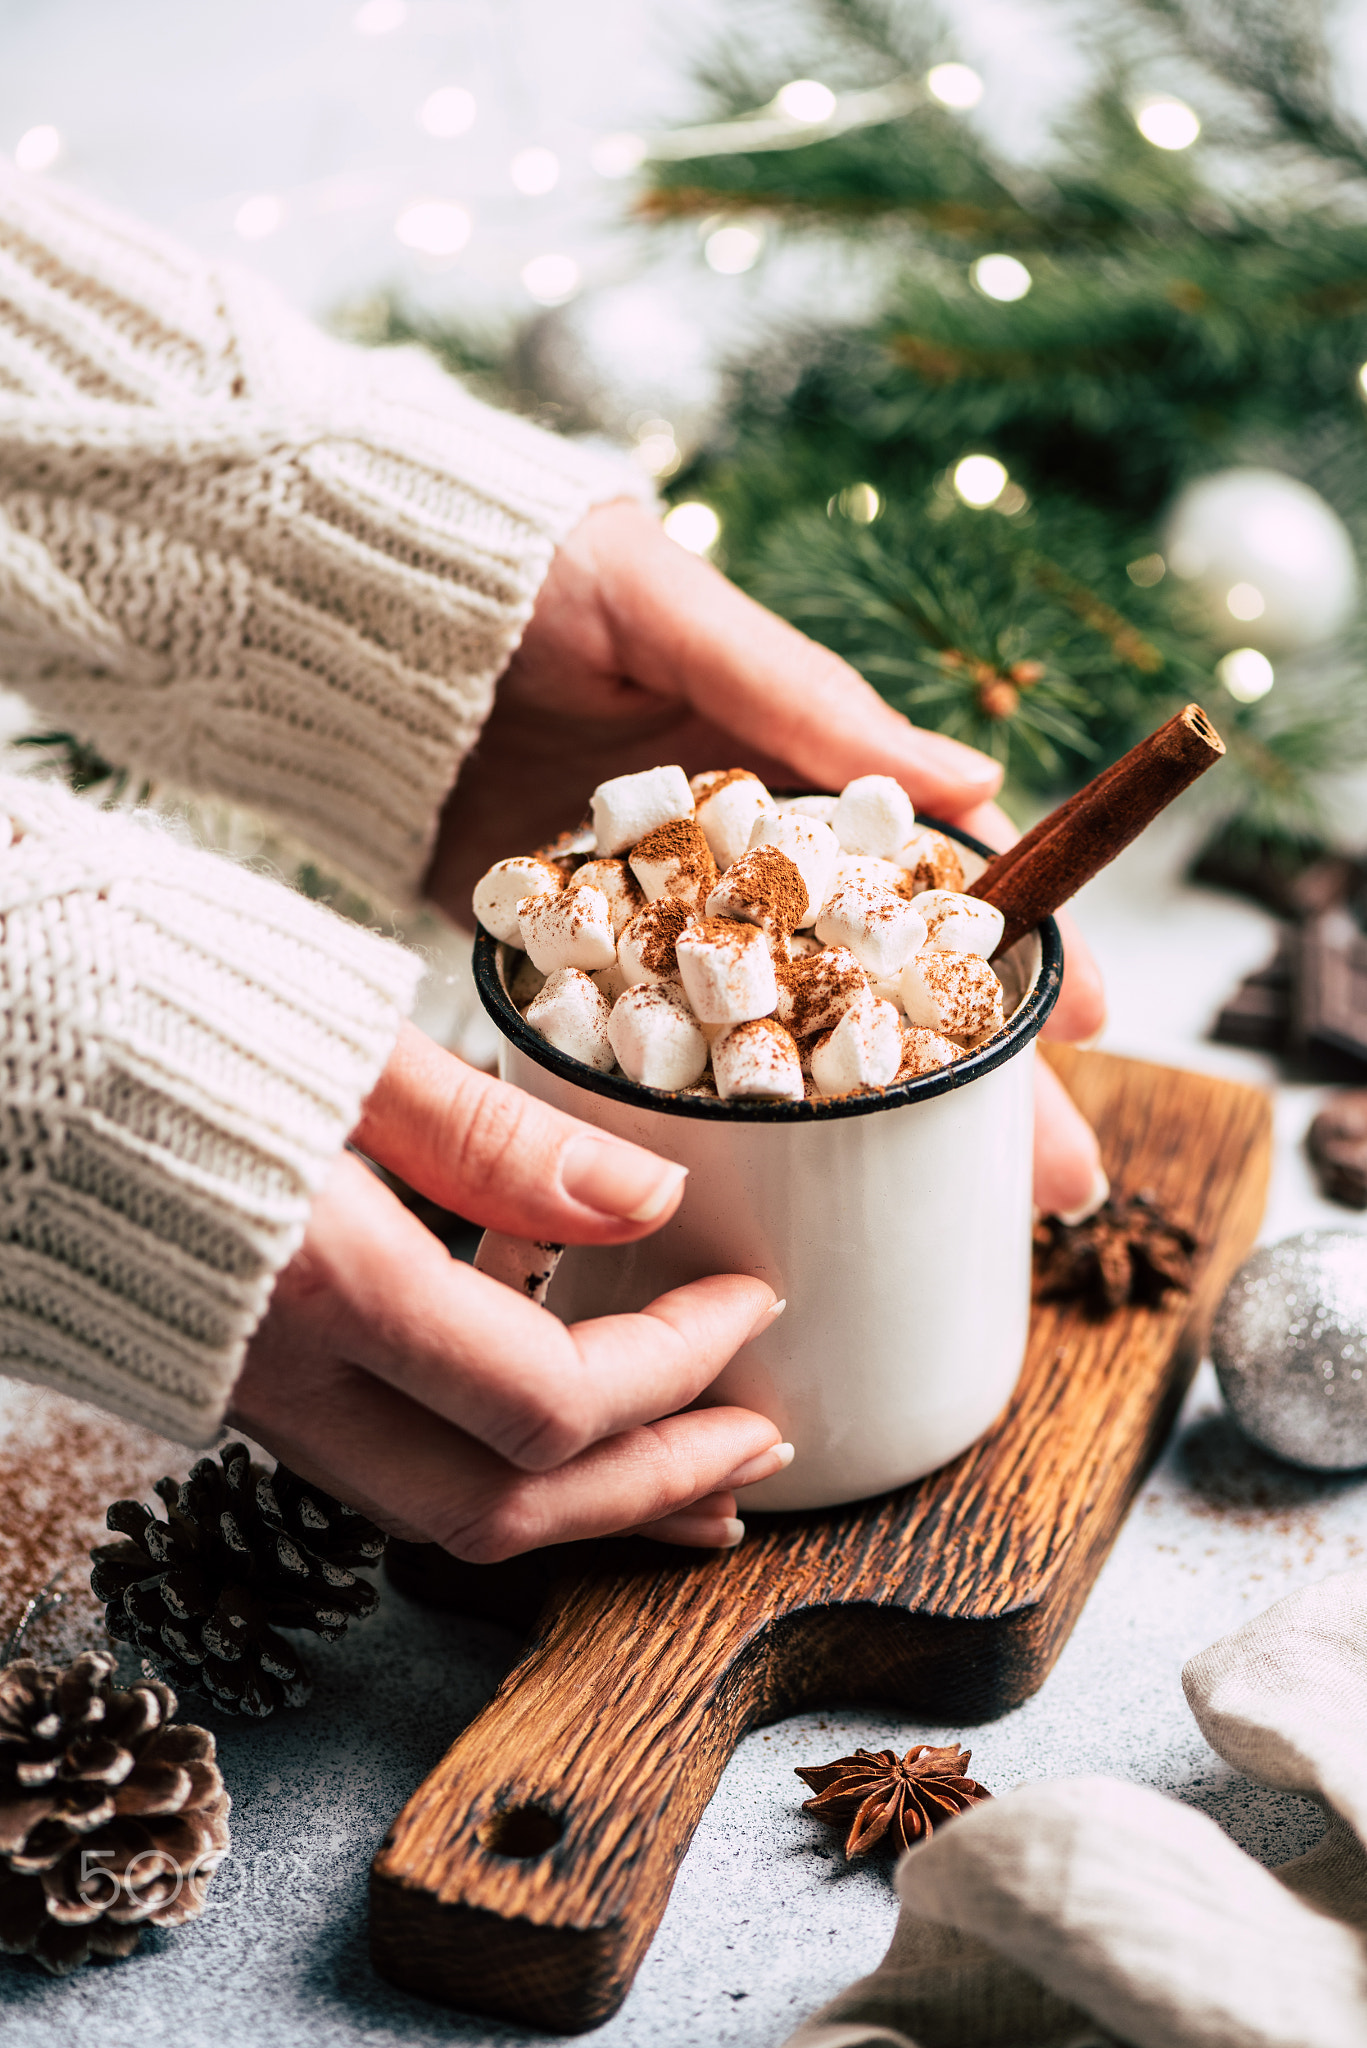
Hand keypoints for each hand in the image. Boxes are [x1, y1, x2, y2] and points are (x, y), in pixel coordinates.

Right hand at [228, 1025, 790, 1559]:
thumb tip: (647, 1192)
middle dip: (650, 1491)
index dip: (676, 1368)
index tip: (746, 1298)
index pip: (549, 1399)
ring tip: (687, 1484)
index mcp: (321, 1280)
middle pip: (501, 1510)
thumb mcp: (341, 1044)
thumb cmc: (140, 999)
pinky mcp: (227, 1379)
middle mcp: (281, 1373)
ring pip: (438, 1515)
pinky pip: (385, 1466)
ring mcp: (246, 1393)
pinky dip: (496, 1466)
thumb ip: (496, 1136)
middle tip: (761, 1454)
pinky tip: (552, 1429)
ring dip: (580, 1506)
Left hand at [427, 499, 1106, 1214]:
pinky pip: (647, 1057)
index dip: (1009, 946)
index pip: (925, 874)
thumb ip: (798, 697)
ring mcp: (653, 925)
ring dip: (858, 1130)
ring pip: (778, 1043)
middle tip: (1054, 1178)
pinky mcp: (562, 964)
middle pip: (870, 985)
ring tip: (936, 1215)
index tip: (1091, 1019)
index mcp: (785, 772)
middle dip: (966, 1082)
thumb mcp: (670, 613)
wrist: (345, 615)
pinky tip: (761, 1196)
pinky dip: (703, 1125)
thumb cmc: (526, 576)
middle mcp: (735, 863)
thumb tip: (973, 778)